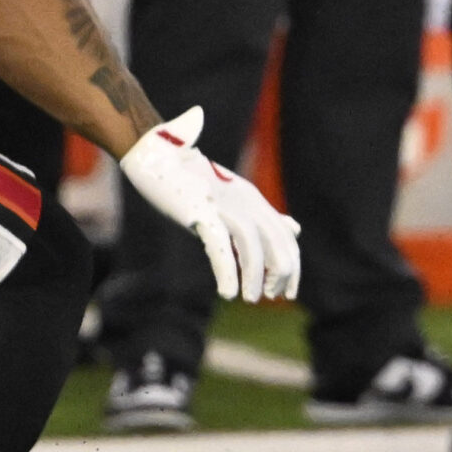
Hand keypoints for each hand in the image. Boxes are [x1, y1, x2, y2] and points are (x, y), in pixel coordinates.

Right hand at [117, 108, 301, 303]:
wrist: (157, 154)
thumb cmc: (190, 180)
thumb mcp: (234, 198)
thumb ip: (264, 215)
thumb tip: (294, 228)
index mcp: (254, 200)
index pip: (285, 237)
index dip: (292, 266)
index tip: (288, 292)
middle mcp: (245, 202)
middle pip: (277, 241)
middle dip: (280, 273)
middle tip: (272, 296)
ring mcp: (223, 205)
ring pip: (251, 245)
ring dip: (253, 276)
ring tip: (250, 298)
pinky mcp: (199, 210)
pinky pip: (218, 244)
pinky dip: (226, 269)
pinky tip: (228, 292)